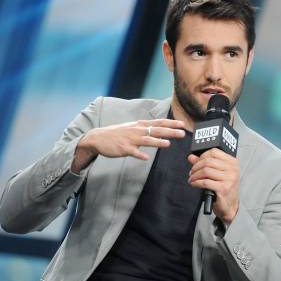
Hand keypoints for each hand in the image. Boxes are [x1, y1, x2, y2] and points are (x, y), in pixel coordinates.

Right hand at [71, 119, 185, 172]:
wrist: (98, 138)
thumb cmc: (118, 133)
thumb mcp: (133, 127)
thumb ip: (146, 129)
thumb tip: (161, 131)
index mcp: (140, 125)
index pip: (159, 123)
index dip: (171, 123)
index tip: (182, 124)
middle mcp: (137, 130)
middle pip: (156, 130)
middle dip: (170, 131)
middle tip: (182, 133)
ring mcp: (130, 139)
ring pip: (146, 140)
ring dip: (157, 142)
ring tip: (167, 144)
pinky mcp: (124, 148)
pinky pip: (133, 152)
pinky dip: (139, 155)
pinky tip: (146, 158)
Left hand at [188, 148, 239, 224]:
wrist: (230, 206)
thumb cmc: (224, 188)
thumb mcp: (216, 174)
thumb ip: (204, 163)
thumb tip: (191, 157)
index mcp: (232, 162)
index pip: (214, 152)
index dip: (202, 156)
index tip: (196, 163)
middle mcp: (232, 169)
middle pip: (208, 161)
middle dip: (196, 167)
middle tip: (192, 172)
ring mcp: (229, 179)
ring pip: (205, 171)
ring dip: (195, 175)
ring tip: (192, 179)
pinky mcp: (223, 189)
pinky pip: (205, 182)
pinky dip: (196, 182)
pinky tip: (194, 184)